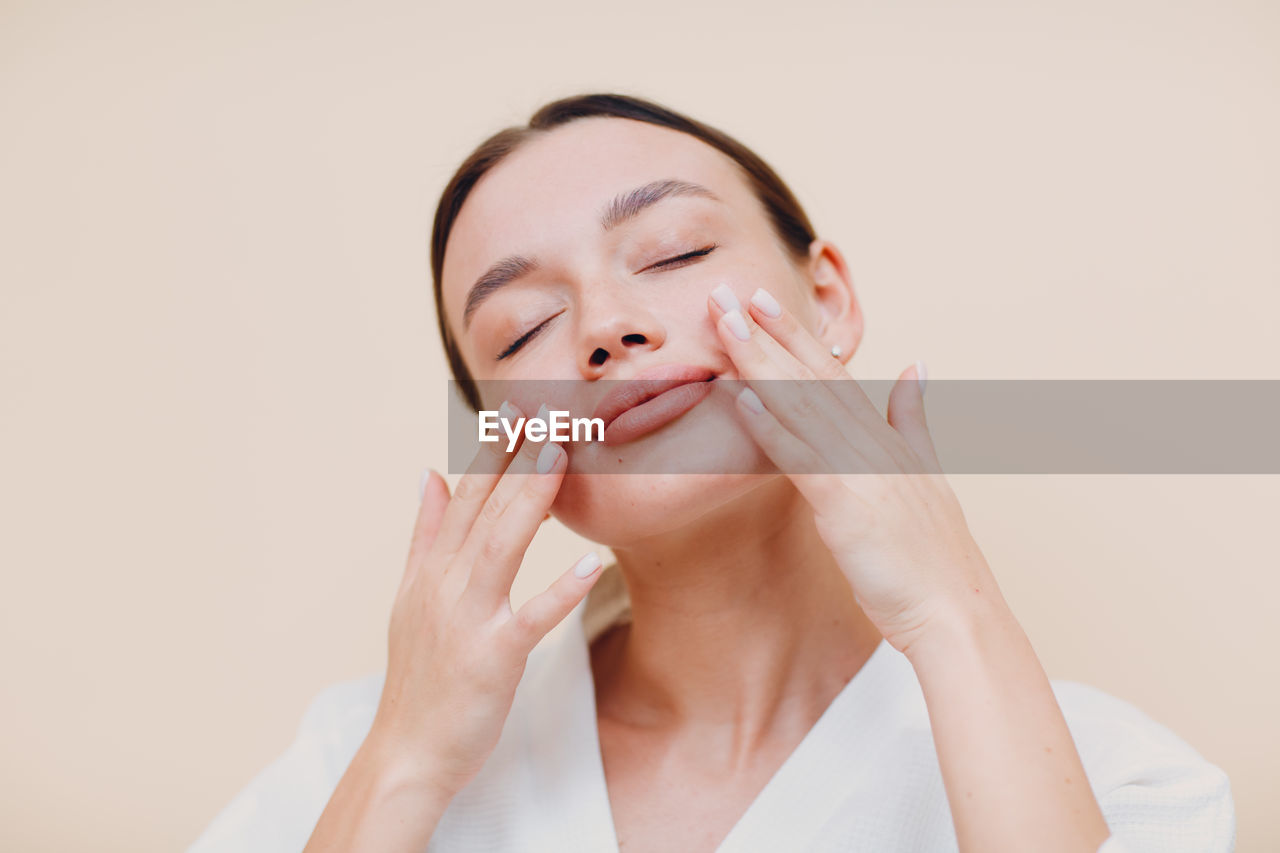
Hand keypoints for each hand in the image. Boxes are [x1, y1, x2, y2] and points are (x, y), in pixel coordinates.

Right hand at [369, 405, 603, 796]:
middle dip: (517, 453)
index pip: (466, 494)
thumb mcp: (409, 598)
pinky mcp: (492, 657)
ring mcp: (466, 619)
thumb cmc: (419, 678)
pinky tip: (592, 561)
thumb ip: (423, 535)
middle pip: (485, 507)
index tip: (520, 405)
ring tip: (560, 452)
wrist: (406, 753)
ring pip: (501, 545)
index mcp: (431, 569)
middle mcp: (444, 585)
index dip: (494, 447)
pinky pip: (531, 618)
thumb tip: (428, 473)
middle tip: (549, 405)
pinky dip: (561, 589)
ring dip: (531, 496)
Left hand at [708, 285, 999, 654]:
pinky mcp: (849, 505)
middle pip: (814, 377)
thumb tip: (915, 367)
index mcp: (887, 438)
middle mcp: (875, 444)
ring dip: (760, 362)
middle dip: (770, 332)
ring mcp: (863, 471)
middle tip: (730, 291)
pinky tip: (742, 399)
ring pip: (803, 405)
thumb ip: (914, 420)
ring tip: (726, 324)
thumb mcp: (927, 476)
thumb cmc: (933, 558)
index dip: (796, 335)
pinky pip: (803, 459)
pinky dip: (771, 427)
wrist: (956, 612)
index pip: (833, 374)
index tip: (763, 301)